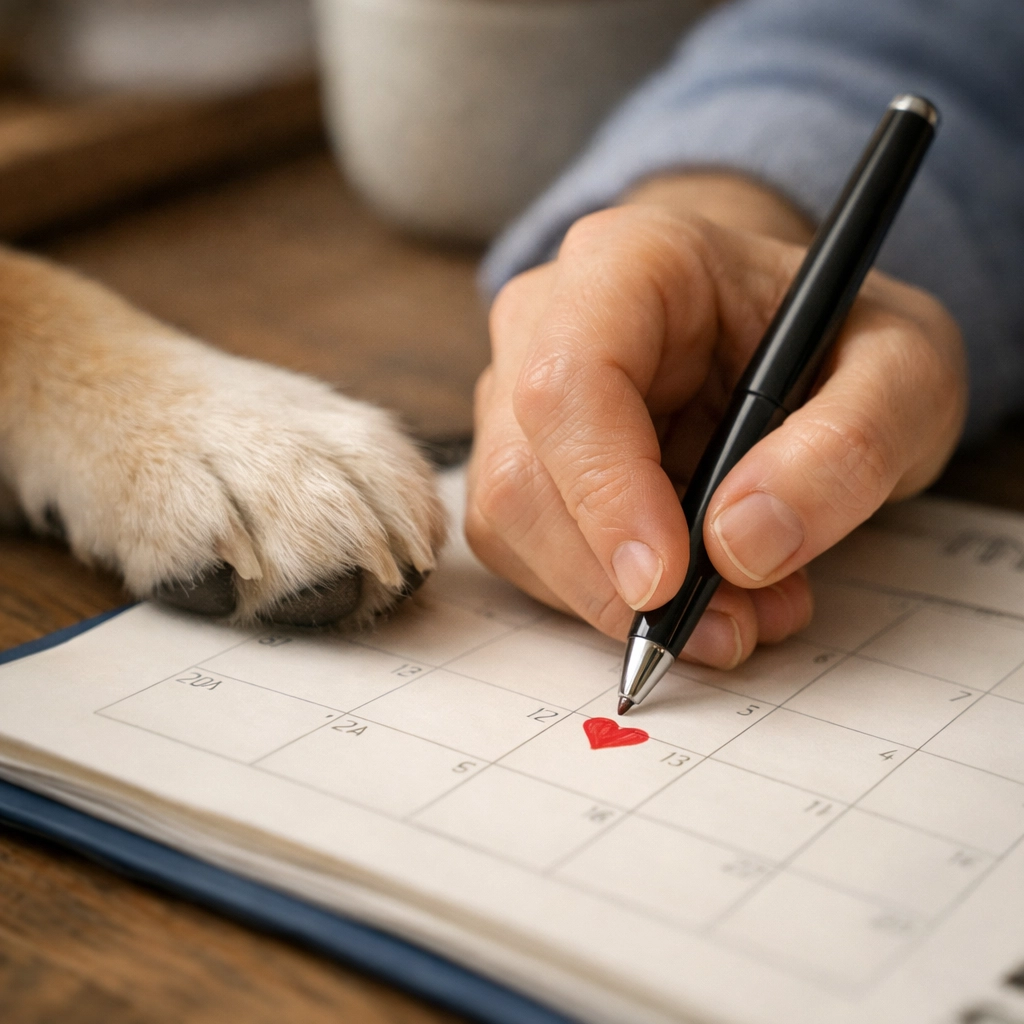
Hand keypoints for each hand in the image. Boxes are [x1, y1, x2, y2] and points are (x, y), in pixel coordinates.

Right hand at [466, 174, 966, 667]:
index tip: (671, 582)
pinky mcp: (520, 460)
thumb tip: (741, 543)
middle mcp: (544, 321)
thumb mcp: (906, 371)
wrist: (781, 335)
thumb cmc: (835, 336)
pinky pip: (526, 551)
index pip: (569, 383)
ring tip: (737, 608)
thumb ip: (848, 445)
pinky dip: (599, 594)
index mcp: (628, 263)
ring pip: (512, 524)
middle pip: (522, 473)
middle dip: (617, 576)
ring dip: (611, 597)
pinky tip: (686, 589)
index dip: (606, 493)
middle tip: (734, 625)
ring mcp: (517, 393)